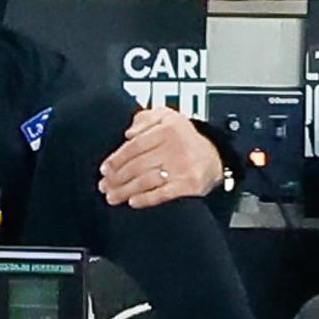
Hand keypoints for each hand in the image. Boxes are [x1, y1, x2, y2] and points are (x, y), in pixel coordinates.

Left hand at [98, 107, 223, 208]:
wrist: (215, 155)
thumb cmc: (184, 137)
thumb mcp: (166, 116)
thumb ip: (145, 118)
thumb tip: (128, 132)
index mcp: (167, 129)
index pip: (134, 146)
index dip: (116, 159)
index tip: (104, 170)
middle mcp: (175, 147)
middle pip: (137, 165)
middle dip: (117, 178)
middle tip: (104, 186)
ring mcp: (183, 167)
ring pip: (146, 180)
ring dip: (126, 191)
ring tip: (112, 197)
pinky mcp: (190, 185)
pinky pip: (163, 194)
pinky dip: (146, 199)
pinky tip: (133, 202)